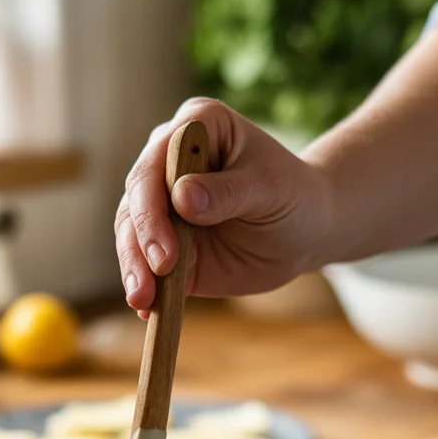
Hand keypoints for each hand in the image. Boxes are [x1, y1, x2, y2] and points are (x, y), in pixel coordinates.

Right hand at [115, 98, 335, 315]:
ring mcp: (163, 205)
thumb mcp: (270, 189)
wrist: (305, 232)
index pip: (157, 160)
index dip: (152, 204)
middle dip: (139, 243)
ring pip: (132, 234)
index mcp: (195, 128)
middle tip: (152, 281)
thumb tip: (182, 197)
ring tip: (143, 301)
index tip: (165, 249)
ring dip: (134, 269)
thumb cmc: (294, 196)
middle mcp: (169, 162)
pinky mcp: (166, 244)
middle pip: (136, 200)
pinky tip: (146, 310)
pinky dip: (145, 288)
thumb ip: (228, 192)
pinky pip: (146, 265)